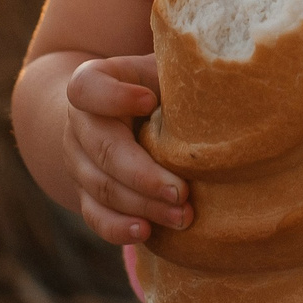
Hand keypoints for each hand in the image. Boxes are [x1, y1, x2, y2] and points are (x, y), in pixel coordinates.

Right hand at [62, 55, 191, 245]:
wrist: (119, 112)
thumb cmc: (154, 86)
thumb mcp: (163, 70)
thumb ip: (179, 72)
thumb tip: (224, 79)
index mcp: (93, 84)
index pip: (86, 89)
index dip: (113, 97)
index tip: (150, 101)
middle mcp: (79, 123)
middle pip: (103, 150)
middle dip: (144, 176)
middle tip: (183, 192)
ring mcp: (78, 161)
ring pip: (102, 188)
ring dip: (143, 206)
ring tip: (182, 217)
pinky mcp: (85, 193)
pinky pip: (95, 215)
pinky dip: (118, 228)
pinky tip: (146, 232)